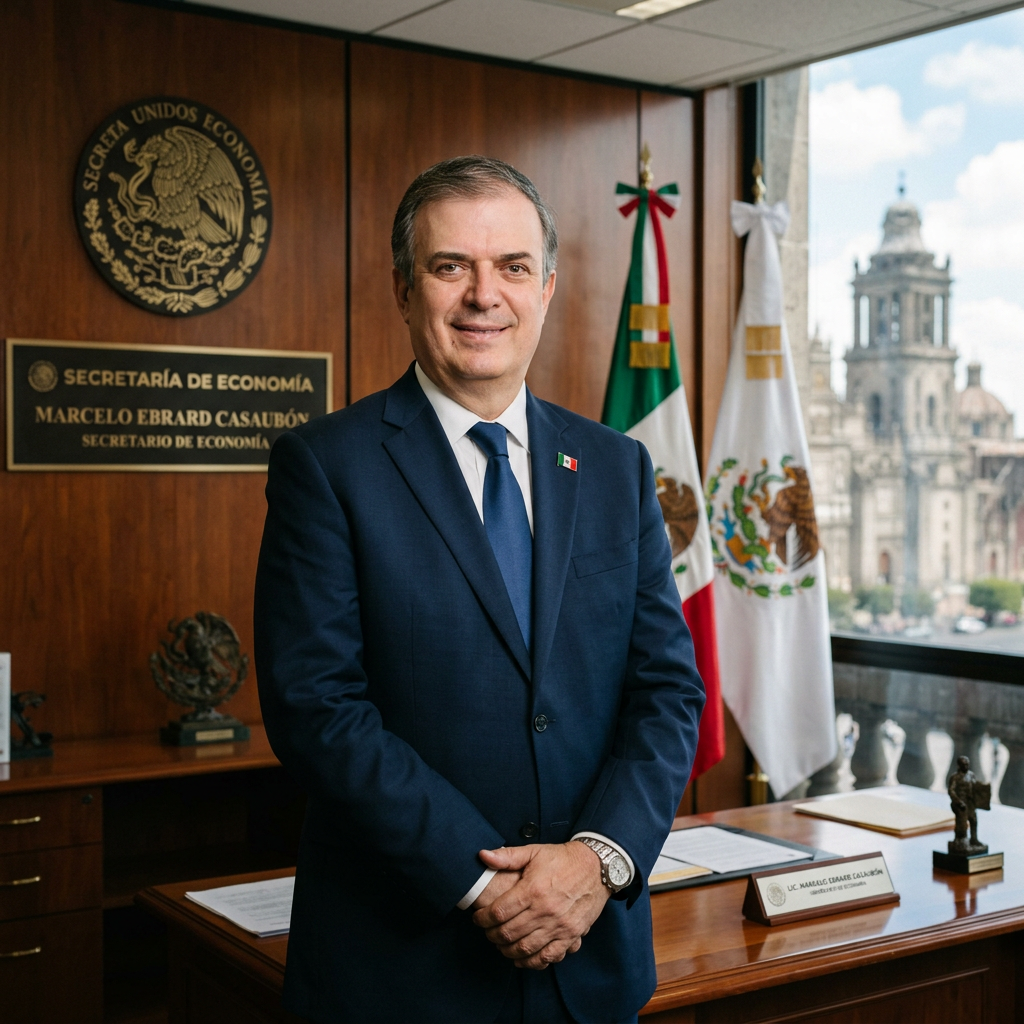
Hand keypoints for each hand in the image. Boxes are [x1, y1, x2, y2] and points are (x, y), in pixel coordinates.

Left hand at [471, 842, 608, 969]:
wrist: (596, 867)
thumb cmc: (562, 859)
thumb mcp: (534, 851)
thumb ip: (507, 856)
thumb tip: (483, 856)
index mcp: (533, 889)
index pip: (498, 912)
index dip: (483, 918)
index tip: (478, 918)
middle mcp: (545, 910)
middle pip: (509, 933)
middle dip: (492, 935)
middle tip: (487, 931)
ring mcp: (559, 926)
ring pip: (525, 948)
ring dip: (507, 950)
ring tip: (500, 943)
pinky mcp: (571, 936)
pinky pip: (548, 957)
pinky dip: (531, 962)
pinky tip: (521, 957)